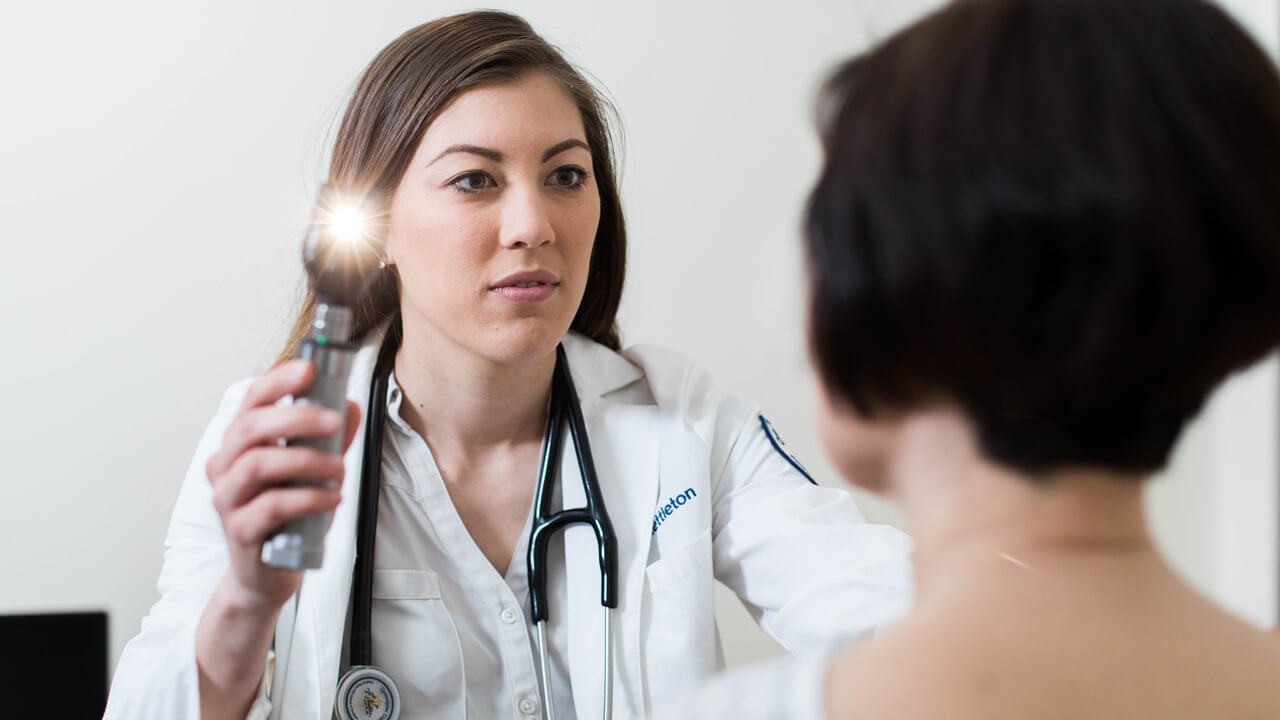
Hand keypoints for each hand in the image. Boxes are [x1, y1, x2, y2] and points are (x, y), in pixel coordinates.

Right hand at [204, 359, 361, 614]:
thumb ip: (330, 440)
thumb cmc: (287, 515)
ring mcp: (227, 499)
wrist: (266, 573)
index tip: (309, 369)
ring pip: (257, 464)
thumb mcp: (313, 471)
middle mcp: (225, 466)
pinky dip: (307, 499)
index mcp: (241, 443)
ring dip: (306, 461)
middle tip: (335, 421)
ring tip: (340, 469)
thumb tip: (351, 405)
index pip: (251, 401)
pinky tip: (331, 500)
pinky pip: (270, 507)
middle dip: (296, 418)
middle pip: (250, 428)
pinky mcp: (239, 531)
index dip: (278, 381)